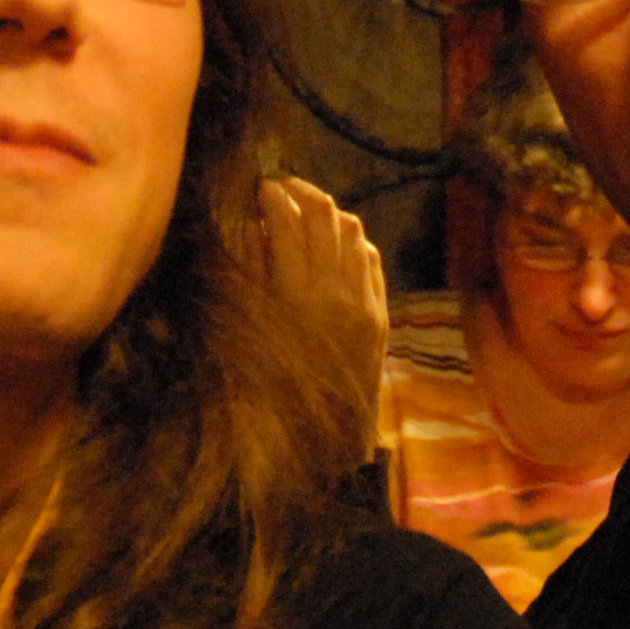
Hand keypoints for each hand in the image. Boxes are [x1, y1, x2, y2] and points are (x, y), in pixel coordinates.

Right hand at [258, 173, 388, 420]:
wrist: (323, 440)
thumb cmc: (269, 391)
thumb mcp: (249, 332)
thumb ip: (253, 277)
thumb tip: (255, 227)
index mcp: (292, 295)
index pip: (284, 221)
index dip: (270, 196)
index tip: (258, 188)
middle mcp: (333, 291)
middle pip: (323, 214)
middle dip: (301, 190)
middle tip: (282, 188)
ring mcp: (363, 301)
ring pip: (353, 230)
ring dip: (328, 213)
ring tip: (307, 211)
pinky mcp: (380, 314)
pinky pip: (371, 258)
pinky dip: (352, 242)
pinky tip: (334, 245)